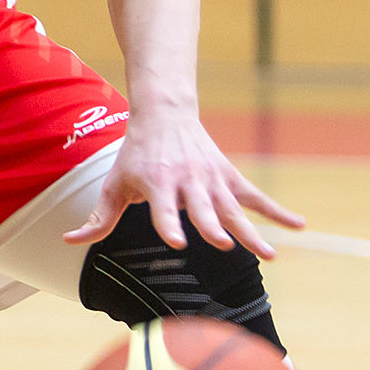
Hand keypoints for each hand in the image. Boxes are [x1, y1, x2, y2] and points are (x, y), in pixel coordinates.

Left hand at [64, 105, 305, 257]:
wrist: (164, 113)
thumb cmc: (135, 156)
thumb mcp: (114, 184)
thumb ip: (97, 218)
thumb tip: (69, 241)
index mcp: (157, 184)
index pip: (162, 209)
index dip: (169, 224)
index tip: (177, 241)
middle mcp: (187, 182)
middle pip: (203, 210)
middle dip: (213, 227)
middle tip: (224, 245)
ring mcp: (212, 180)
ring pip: (235, 209)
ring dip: (253, 232)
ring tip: (270, 256)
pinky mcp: (229, 177)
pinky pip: (257, 197)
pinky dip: (278, 211)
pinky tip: (299, 225)